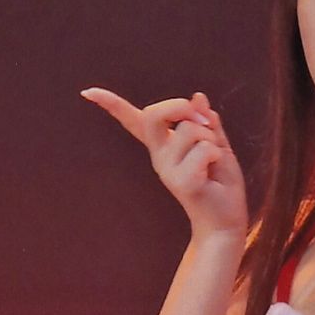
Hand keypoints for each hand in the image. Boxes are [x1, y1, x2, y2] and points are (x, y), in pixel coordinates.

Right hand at [79, 86, 247, 240]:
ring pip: (189, 128)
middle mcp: (159, 156)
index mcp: (163, 146)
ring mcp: (167, 170)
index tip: (88, 92)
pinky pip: (204, 149)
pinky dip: (217, 154)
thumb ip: (206, 122)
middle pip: (153, 113)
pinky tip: (214, 173)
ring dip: (210, 138)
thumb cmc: (220, 184)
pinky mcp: (182, 181)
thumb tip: (198, 96)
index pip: (134, 121)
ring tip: (213, 160)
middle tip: (203, 121)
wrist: (225, 222)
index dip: (112, 104)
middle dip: (180, 106)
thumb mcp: (216, 144)